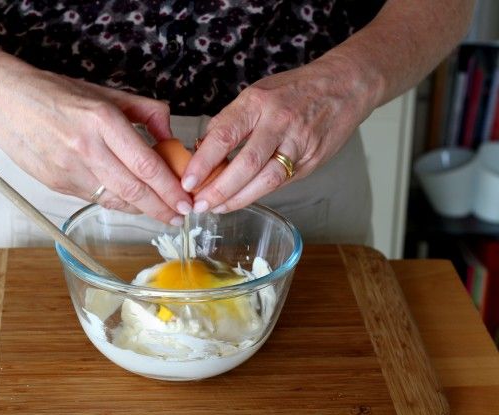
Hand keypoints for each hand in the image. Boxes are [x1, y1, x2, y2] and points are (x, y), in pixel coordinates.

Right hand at [0, 69, 192, 224]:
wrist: (5, 102)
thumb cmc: (56, 93)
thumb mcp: (106, 93)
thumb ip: (145, 111)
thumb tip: (171, 137)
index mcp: (102, 120)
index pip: (145, 164)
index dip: (169, 188)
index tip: (186, 200)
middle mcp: (86, 147)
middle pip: (133, 189)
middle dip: (162, 208)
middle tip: (180, 216)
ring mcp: (69, 169)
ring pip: (115, 199)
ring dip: (142, 210)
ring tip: (163, 213)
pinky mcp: (57, 184)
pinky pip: (95, 199)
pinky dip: (118, 203)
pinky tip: (133, 203)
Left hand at [181, 56, 378, 213]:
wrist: (344, 87)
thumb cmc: (294, 91)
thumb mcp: (257, 94)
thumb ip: (232, 121)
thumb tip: (203, 151)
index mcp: (258, 102)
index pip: (224, 135)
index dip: (202, 162)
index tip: (187, 181)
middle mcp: (278, 121)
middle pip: (245, 164)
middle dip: (219, 189)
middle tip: (200, 204)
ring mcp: (298, 142)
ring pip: (266, 179)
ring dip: (238, 199)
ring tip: (217, 208)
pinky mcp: (312, 160)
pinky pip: (281, 182)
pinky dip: (258, 193)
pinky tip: (242, 199)